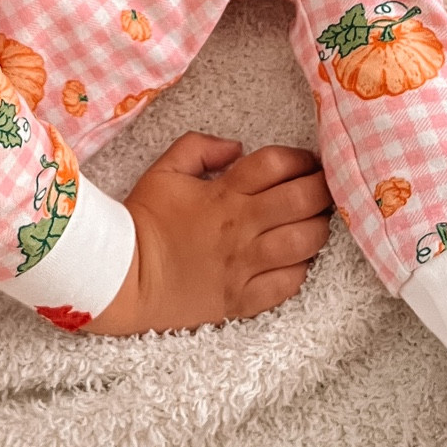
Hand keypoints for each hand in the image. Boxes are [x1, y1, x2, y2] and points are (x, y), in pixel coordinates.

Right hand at [85, 133, 332, 335]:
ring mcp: (245, 266)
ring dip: (319, 227)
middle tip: (323, 187)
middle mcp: (241, 228)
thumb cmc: (144, 221)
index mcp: (223, 194)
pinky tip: (297, 258)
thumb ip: (200, 147)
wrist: (123, 278)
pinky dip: (301, 268)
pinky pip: (289, 283)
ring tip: (315, 221)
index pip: (276, 164)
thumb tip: (237, 147)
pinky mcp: (244, 298)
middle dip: (322, 188)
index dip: (300, 158)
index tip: (306, 161)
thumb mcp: (164, 170)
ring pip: (305, 242)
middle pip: (302, 200)